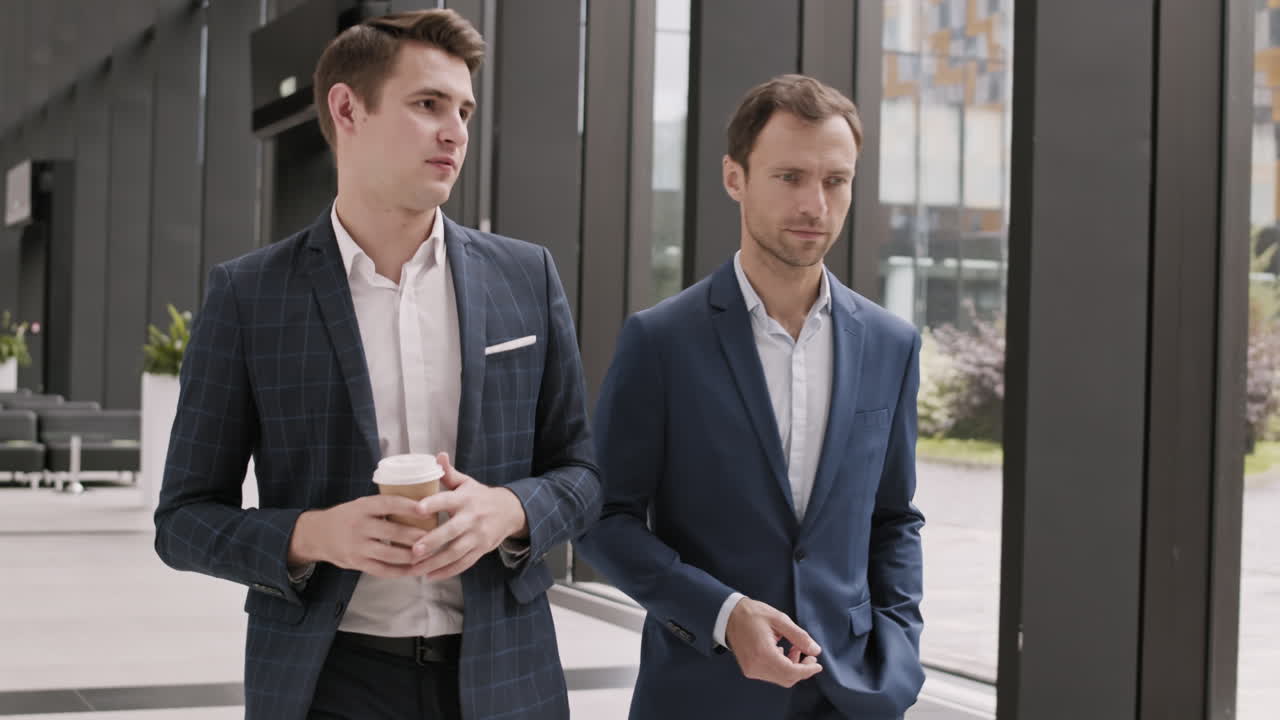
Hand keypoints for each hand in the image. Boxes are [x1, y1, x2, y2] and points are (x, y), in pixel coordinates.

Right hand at [288, 495, 436, 577]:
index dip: (409, 507)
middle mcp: (359, 526)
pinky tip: (415, 569)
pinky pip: (383, 570)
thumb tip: (421, 502)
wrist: (317, 535)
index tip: (428, 509)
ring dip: (413, 556)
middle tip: (437, 536)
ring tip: (430, 554)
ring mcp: (357, 547)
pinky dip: (401, 571)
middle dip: (417, 536)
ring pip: (391, 554)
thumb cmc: (348, 516)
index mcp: (362, 507)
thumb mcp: (362, 504)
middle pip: (394, 532)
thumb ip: (384, 505)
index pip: (389, 504)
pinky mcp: (357, 563)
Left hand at [411, 453, 528, 579]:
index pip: (448, 500)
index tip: (417, 509)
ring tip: (415, 569)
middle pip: (452, 532)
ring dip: (435, 563)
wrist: (510, 511)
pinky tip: (429, 576)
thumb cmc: (479, 496)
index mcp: (466, 499)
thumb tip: (438, 456)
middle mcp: (472, 518)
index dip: (433, 504)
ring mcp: (478, 536)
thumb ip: (449, 473)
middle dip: (433, 542)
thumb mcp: (466, 483)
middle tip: (413, 550)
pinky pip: (463, 564)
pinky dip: (447, 572)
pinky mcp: (481, 550)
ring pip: (456, 552)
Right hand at [724, 597, 822, 687]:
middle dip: (802, 669)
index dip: (807, 670)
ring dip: (792, 668)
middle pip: (787, 679)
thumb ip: (799, 636)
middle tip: (809, 654)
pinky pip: (771, 675)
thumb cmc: (753, 614)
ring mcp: (751, 670)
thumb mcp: (779, 619)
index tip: (817, 664)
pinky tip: (783, 652)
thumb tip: (815, 650)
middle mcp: (756, 666)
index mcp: (763, 653)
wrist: (729, 616)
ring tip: (795, 649)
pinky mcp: (749, 669)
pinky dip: (782, 667)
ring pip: (780, 678)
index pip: (791, 671)